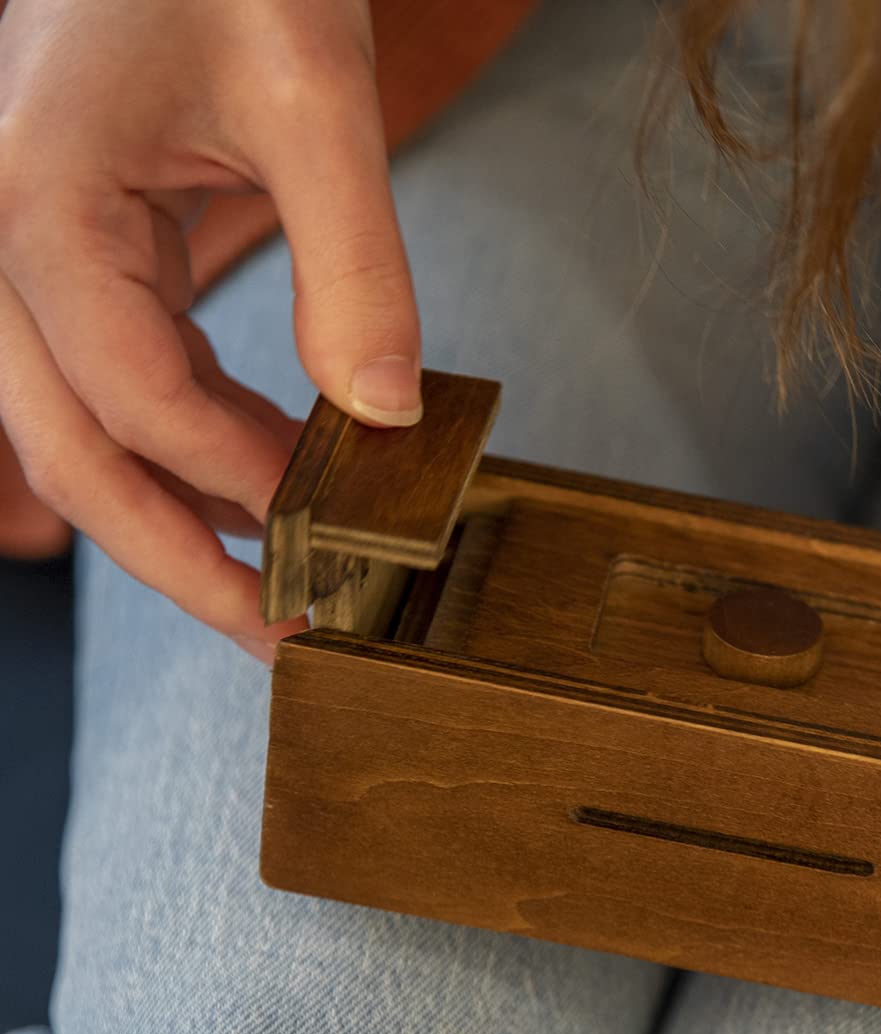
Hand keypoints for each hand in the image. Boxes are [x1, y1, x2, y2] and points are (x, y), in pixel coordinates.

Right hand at [0, 0, 421, 656]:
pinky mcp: (76, 257)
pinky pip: (116, 383)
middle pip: (72, 453)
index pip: (136, 396)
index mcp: (41, 204)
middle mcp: (7, 244)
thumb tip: (386, 412)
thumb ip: (354, 261)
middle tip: (281, 638)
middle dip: (181, 561)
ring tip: (288, 581)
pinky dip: (191, 447)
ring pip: (83, 434)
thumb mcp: (311, 92)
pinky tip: (269, 478)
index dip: (239, 479)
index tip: (336, 526)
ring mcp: (30, 256)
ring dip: (183, 520)